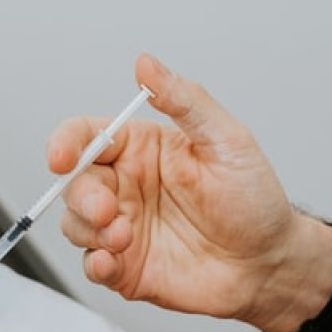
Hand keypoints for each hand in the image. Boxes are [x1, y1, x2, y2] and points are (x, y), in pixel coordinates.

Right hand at [48, 55, 331, 331]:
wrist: (270, 263)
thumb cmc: (254, 200)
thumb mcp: (227, 141)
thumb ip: (185, 101)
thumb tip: (146, 64)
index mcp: (141, 149)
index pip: (86, 136)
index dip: (65, 143)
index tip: (61, 158)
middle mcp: (126, 186)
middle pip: (74, 182)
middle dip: (81, 195)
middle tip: (108, 209)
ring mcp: (122, 227)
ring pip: (75, 224)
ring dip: (89, 231)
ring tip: (125, 238)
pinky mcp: (126, 267)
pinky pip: (91, 264)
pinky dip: (93, 264)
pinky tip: (110, 262)